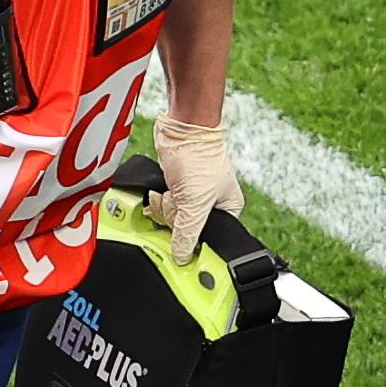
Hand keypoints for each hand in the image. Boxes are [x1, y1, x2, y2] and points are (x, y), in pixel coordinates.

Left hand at [151, 114, 239, 260]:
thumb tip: (182, 257)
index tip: (183, 249)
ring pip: (172, 220)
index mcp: (227, 209)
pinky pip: (162, 207)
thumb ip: (188, 232)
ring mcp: (191, 197)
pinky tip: (161, 192)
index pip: (210, 240)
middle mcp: (210, 205)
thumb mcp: (195, 202)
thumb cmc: (198, 157)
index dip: (194, 243)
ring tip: (171, 192)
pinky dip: (158, 201)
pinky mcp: (174, 189)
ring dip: (165, 208)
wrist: (180, 130)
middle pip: (186, 231)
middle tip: (178, 203)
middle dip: (175, 218)